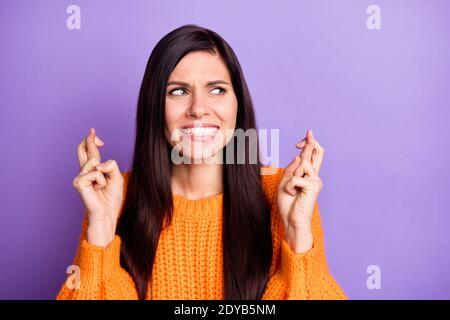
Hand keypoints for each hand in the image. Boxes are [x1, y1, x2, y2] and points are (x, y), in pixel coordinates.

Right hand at [72, 128, 123, 246]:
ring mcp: (80, 177)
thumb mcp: (116, 177)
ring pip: (94, 162)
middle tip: (92, 130)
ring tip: (101, 186)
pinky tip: (97, 189)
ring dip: (104, 174)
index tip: (92, 131)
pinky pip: (94, 172)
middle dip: (89, 140)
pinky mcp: (79, 183)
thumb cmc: (111, 198)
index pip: (90, 152)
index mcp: (93, 171)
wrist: (107, 214)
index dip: (91, 141)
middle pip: (83, 150)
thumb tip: (98, 163)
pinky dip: (100, 180)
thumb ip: (110, 166)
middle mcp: (84, 172)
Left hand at [277, 129, 324, 252]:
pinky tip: (292, 194)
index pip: (313, 155)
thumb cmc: (288, 204)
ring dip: (291, 176)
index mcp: (308, 175)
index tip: (307, 134)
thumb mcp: (285, 183)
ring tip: (291, 190)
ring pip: (302, 164)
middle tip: (309, 132)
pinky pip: (296, 178)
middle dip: (311, 142)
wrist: (292, 221)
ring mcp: (316, 181)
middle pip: (318, 152)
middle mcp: (315, 176)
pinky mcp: (314, 186)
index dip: (310, 143)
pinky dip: (289, 186)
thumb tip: (299, 156)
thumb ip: (291, 170)